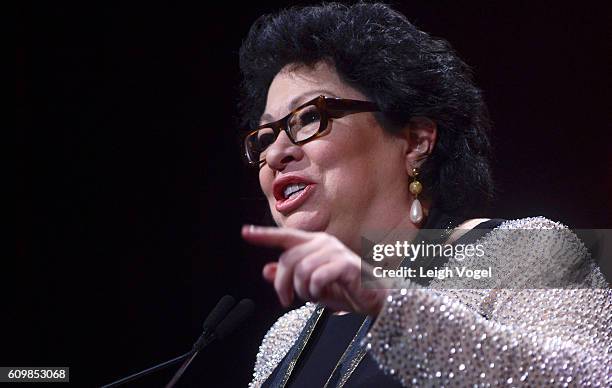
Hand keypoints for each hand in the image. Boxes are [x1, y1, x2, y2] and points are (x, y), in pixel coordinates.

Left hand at [241, 225, 387, 316]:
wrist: (375, 298)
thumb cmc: (345, 289)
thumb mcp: (311, 286)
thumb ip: (289, 277)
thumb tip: (265, 270)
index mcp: (314, 243)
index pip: (285, 237)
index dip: (264, 236)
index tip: (245, 232)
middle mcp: (323, 243)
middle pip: (288, 260)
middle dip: (283, 284)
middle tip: (286, 300)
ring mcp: (335, 252)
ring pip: (301, 271)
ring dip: (304, 291)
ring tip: (315, 296)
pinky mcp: (345, 265)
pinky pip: (317, 277)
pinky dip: (317, 291)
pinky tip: (326, 293)